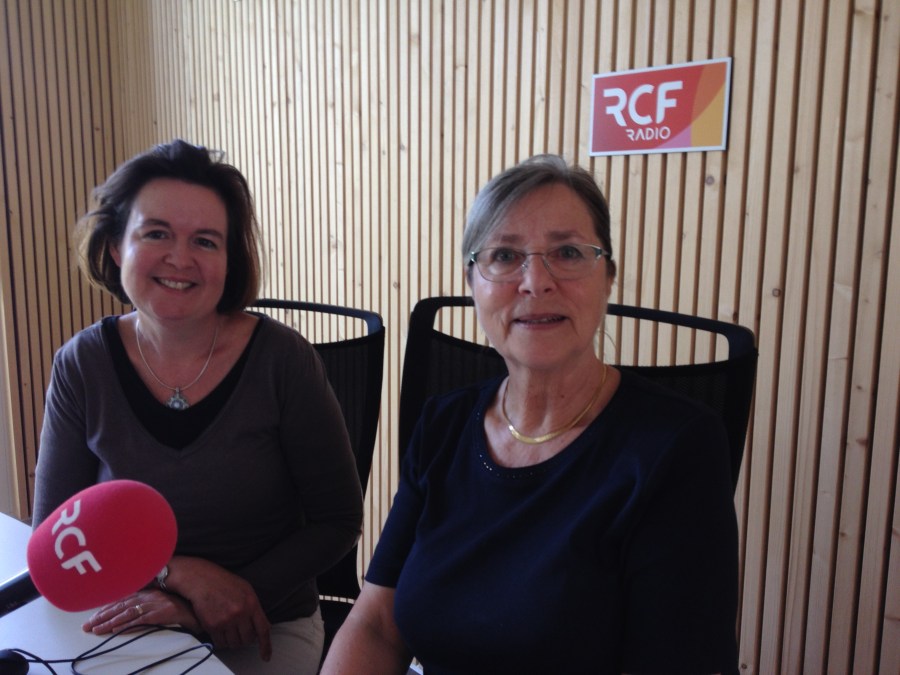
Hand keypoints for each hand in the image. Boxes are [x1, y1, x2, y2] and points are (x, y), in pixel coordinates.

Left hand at [83, 588, 200, 634]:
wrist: (202, 609)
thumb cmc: (183, 607)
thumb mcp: (164, 601)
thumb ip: (149, 603)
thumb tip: (132, 613)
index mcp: (149, 592)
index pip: (123, 600)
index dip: (106, 608)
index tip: (93, 617)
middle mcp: (150, 596)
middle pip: (121, 606)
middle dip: (102, 616)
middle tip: (87, 626)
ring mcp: (156, 604)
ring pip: (128, 613)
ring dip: (110, 622)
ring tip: (96, 630)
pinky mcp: (162, 613)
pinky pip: (141, 620)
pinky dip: (127, 625)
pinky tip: (116, 630)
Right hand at [164, 556, 271, 660]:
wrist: (201, 580)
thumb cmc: (224, 583)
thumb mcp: (246, 590)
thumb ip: (254, 608)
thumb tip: (262, 626)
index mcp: (252, 603)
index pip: (263, 629)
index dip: (266, 645)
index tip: (266, 656)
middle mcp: (240, 613)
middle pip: (247, 640)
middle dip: (245, 640)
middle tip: (239, 632)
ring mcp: (226, 620)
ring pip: (234, 644)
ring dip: (232, 641)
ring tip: (228, 629)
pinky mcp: (212, 626)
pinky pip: (220, 643)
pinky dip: (221, 641)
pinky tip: (219, 631)